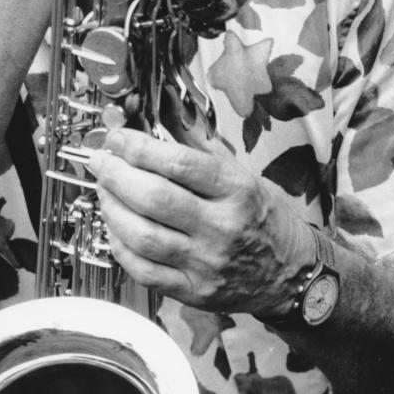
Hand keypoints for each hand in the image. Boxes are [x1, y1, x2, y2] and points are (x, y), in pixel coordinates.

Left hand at [88, 128, 314, 314]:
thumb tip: (162, 103)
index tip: (117, 137)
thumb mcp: (238, 170)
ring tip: (104, 191)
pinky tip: (116, 228)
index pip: (178, 164)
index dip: (138, 147)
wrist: (292, 273)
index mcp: (237, 190)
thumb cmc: (261, 214)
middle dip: (116, 175)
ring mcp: (207, 263)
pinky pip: (144, 271)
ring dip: (112, 208)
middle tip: (100, 161)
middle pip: (154, 198)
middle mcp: (222, 227)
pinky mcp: (194, 291)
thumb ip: (194, 140)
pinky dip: (120, 247)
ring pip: (143, 236)